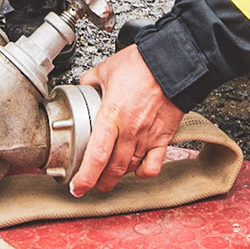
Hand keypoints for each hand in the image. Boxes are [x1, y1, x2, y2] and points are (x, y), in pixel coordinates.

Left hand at [70, 46, 184, 195]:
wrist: (172, 62)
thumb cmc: (141, 64)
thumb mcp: (106, 69)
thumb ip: (91, 81)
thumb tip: (83, 87)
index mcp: (111, 115)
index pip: (96, 156)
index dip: (85, 177)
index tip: (77, 187)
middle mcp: (130, 130)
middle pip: (112, 169)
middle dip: (99, 183)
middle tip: (90, 185)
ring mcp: (148, 136)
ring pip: (130, 169)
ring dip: (118, 177)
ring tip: (109, 177)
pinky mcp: (163, 137)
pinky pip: (154, 165)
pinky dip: (144, 172)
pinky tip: (137, 170)